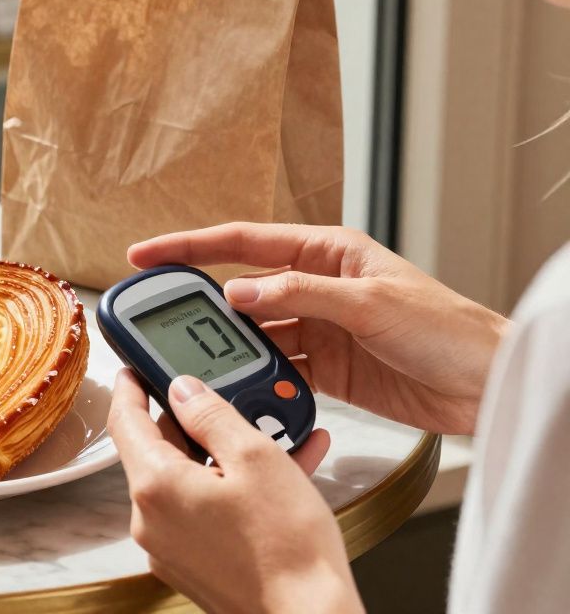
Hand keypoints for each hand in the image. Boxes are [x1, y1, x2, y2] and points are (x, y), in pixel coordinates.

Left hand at [108, 370, 361, 613]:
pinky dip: (233, 486)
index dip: (131, 385)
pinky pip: (205, 508)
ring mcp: (170, 546)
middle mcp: (151, 519)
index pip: (125, 420)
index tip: (137, 366)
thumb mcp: (255, 457)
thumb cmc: (287, 548)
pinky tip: (282, 470)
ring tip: (274, 431)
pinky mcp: (193, 563)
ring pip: (189, 478)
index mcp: (155, 486)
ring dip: (225, 453)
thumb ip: (212, 414)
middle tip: (227, 396)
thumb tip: (184, 389)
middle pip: (160, 449)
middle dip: (195, 420)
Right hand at [128, 223, 507, 434]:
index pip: (242, 242)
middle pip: (242, 290)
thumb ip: (301, 294)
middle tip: (160, 319)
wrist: (485, 382)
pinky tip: (244, 386)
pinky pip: (276, 367)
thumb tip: (239, 293)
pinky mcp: (327, 367)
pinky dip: (258, 377)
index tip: (145, 255)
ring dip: (230, 349)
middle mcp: (317, 285)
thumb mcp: (370, 302)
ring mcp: (320, 328)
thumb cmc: (447, 327)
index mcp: (327, 251)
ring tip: (201, 363)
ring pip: (255, 334)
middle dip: (202, 304)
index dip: (188, 247)